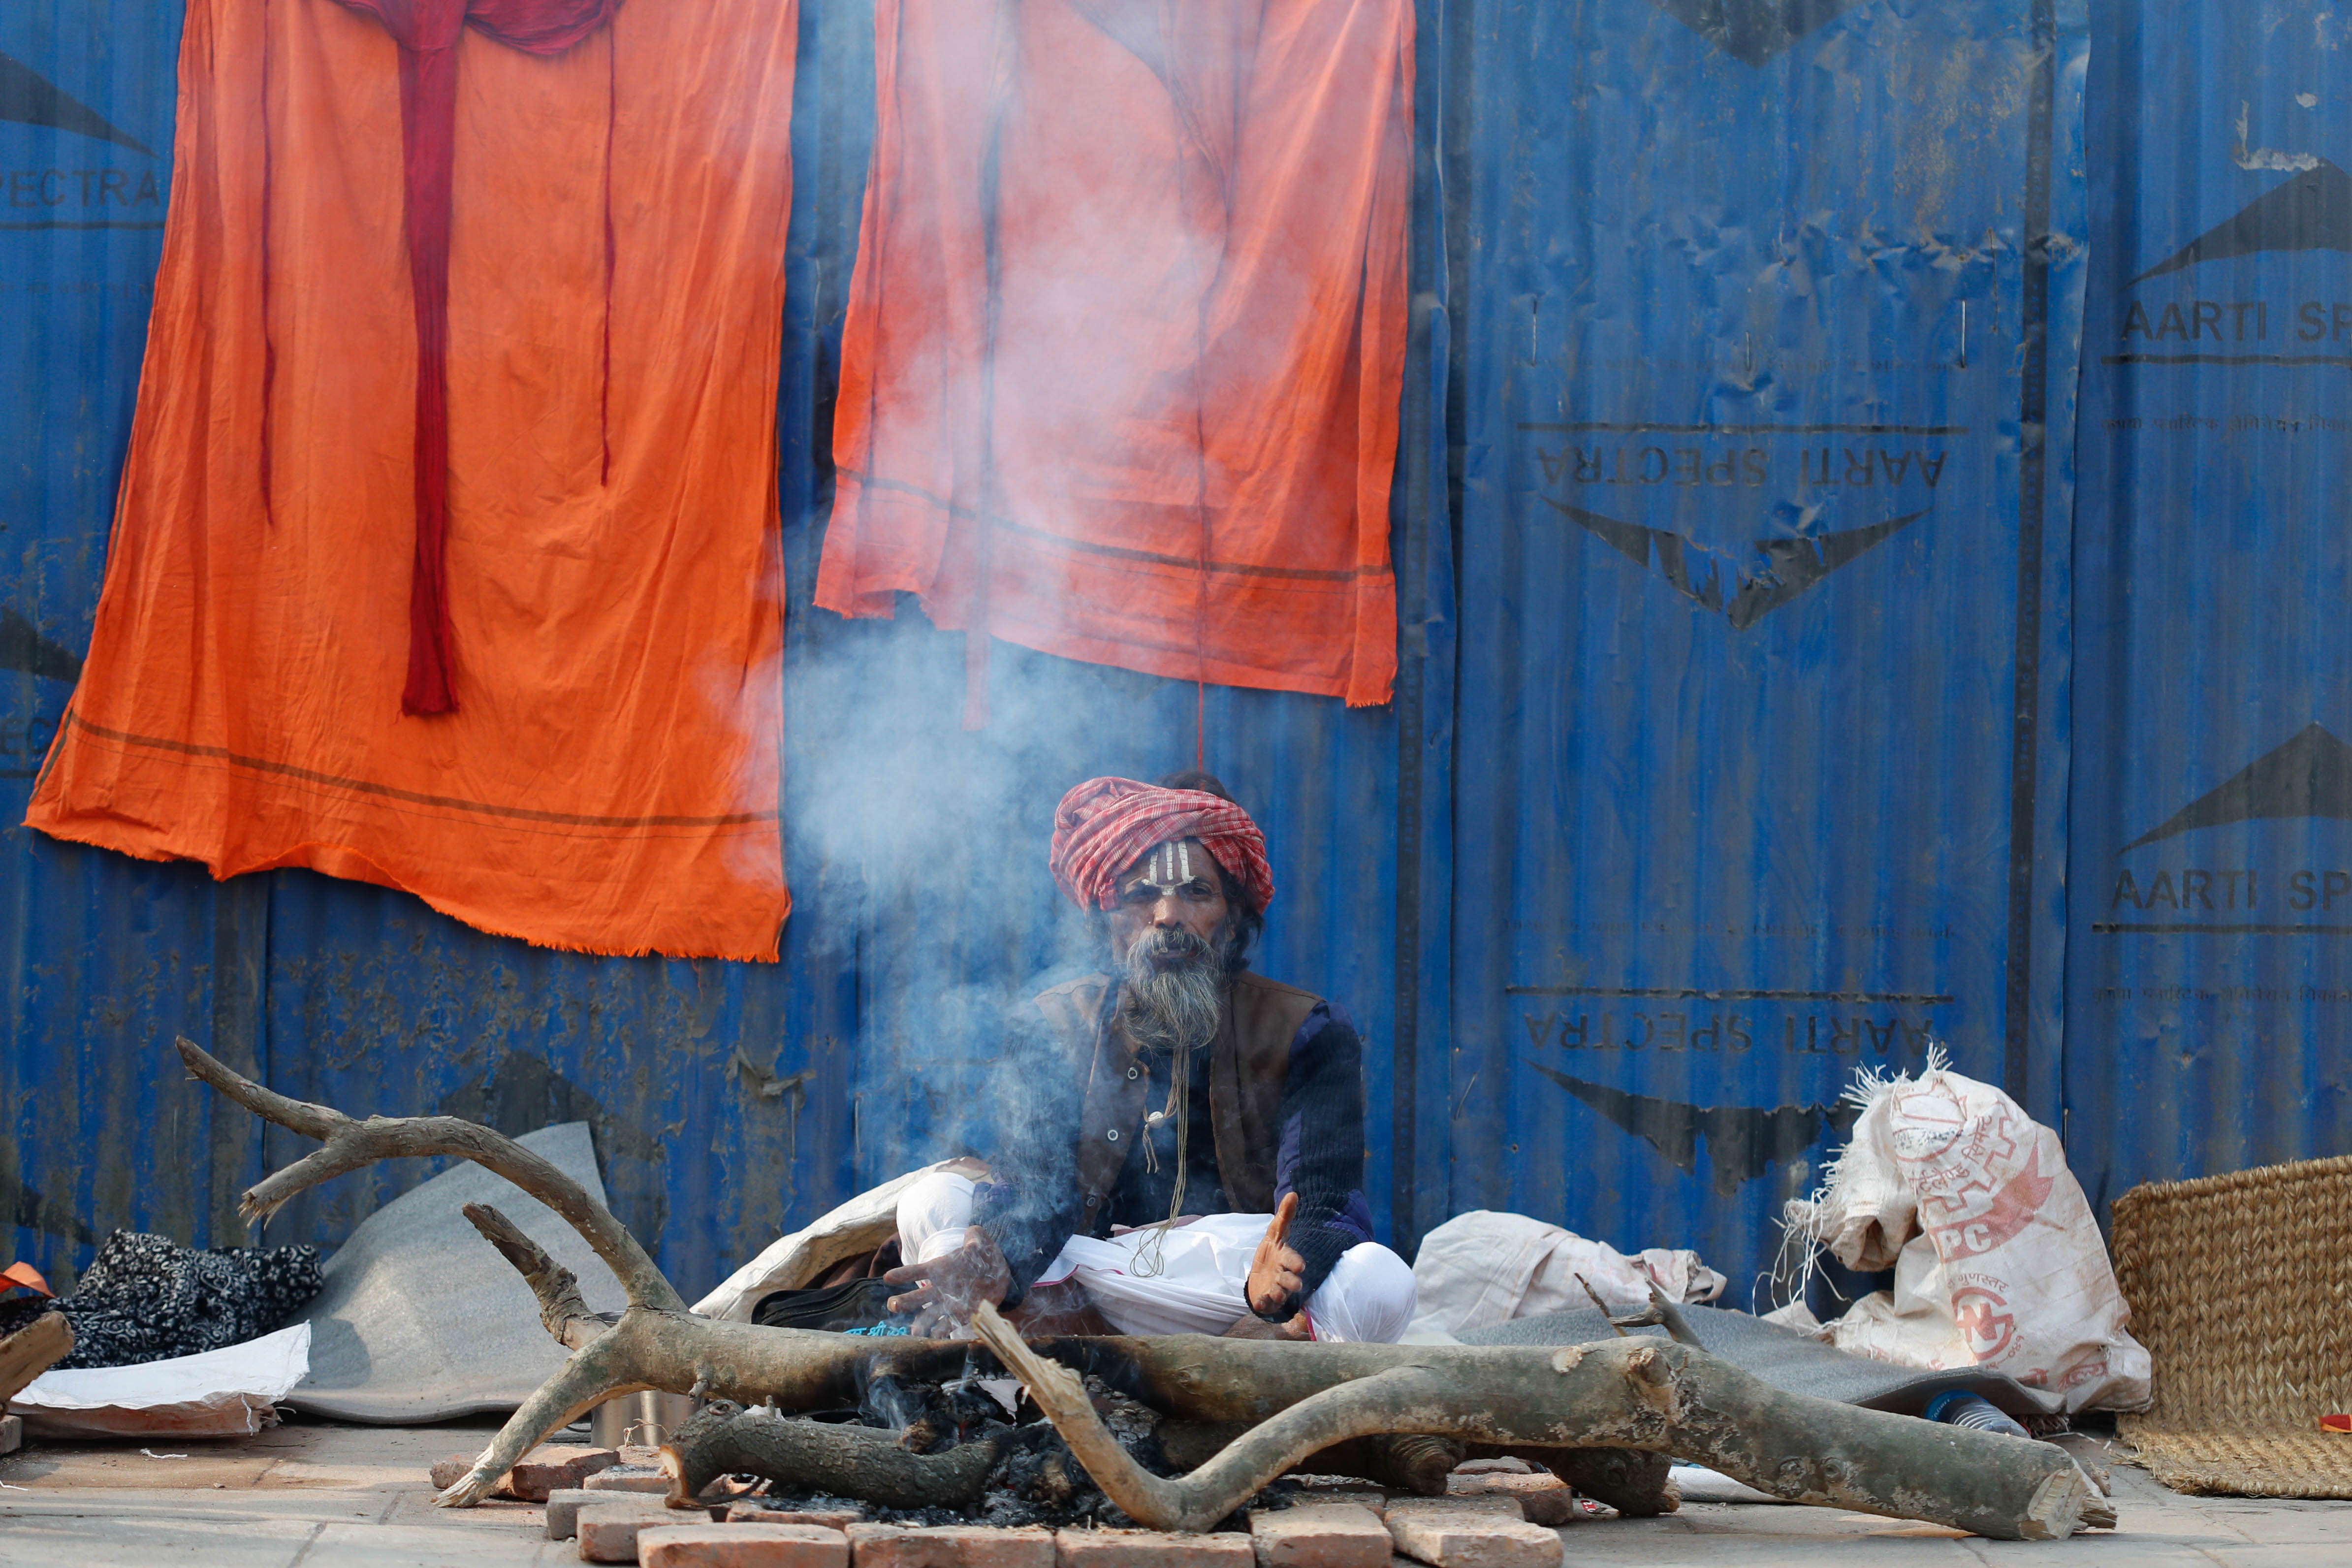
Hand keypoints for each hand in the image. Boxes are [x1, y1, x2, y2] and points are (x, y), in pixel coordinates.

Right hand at [882, 1226, 1010, 1335]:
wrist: (999, 1276)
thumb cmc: (983, 1256)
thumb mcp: (980, 1242)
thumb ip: (975, 1237)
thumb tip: (972, 1240)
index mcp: (938, 1269)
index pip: (916, 1272)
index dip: (902, 1275)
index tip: (887, 1278)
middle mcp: (938, 1289)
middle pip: (916, 1298)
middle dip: (903, 1302)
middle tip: (893, 1305)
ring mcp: (948, 1305)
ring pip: (928, 1316)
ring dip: (921, 1325)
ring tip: (915, 1334)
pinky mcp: (960, 1317)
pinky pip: (947, 1327)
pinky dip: (941, 1335)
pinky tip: (935, 1343)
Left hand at [1245, 1192, 1306, 1317]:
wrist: (1260, 1277)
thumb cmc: (1271, 1254)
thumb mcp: (1274, 1234)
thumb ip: (1285, 1216)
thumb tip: (1293, 1193)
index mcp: (1285, 1259)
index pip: (1293, 1260)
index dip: (1296, 1262)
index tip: (1300, 1265)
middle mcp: (1283, 1276)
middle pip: (1290, 1280)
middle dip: (1292, 1282)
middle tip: (1296, 1284)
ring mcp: (1274, 1289)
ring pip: (1279, 1293)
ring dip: (1278, 1293)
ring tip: (1275, 1292)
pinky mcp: (1264, 1300)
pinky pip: (1265, 1304)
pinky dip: (1263, 1303)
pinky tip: (1259, 1301)